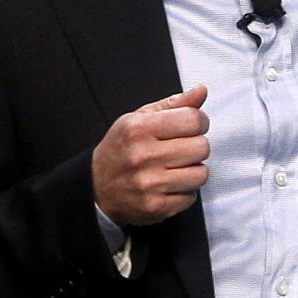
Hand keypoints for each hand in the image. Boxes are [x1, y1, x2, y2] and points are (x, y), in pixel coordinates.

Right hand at [91, 84, 210, 225]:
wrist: (96, 186)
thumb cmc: (121, 148)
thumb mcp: (139, 118)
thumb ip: (173, 104)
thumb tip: (201, 90)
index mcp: (140, 128)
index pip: (194, 119)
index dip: (199, 122)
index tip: (192, 127)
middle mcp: (144, 155)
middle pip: (201, 147)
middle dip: (195, 146)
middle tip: (180, 149)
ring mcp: (149, 183)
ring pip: (201, 174)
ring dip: (192, 171)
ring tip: (175, 168)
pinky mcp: (155, 206)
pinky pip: (190, 197)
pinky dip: (184, 192)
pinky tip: (168, 185)